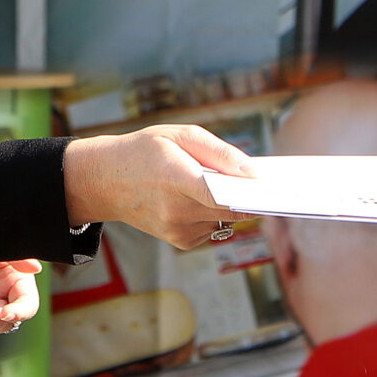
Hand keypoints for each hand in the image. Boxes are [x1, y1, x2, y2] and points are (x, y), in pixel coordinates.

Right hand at [61, 123, 254, 248]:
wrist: (105, 181)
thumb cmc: (144, 151)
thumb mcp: (179, 135)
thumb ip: (218, 151)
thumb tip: (253, 171)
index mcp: (174, 178)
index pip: (218, 194)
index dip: (248, 193)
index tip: (271, 187)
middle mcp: (176, 210)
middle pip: (231, 209)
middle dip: (249, 196)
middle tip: (265, 182)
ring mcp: (178, 230)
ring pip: (226, 219)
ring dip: (229, 204)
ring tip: (214, 182)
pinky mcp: (181, 241)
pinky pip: (214, 228)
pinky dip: (215, 214)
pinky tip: (199, 198)